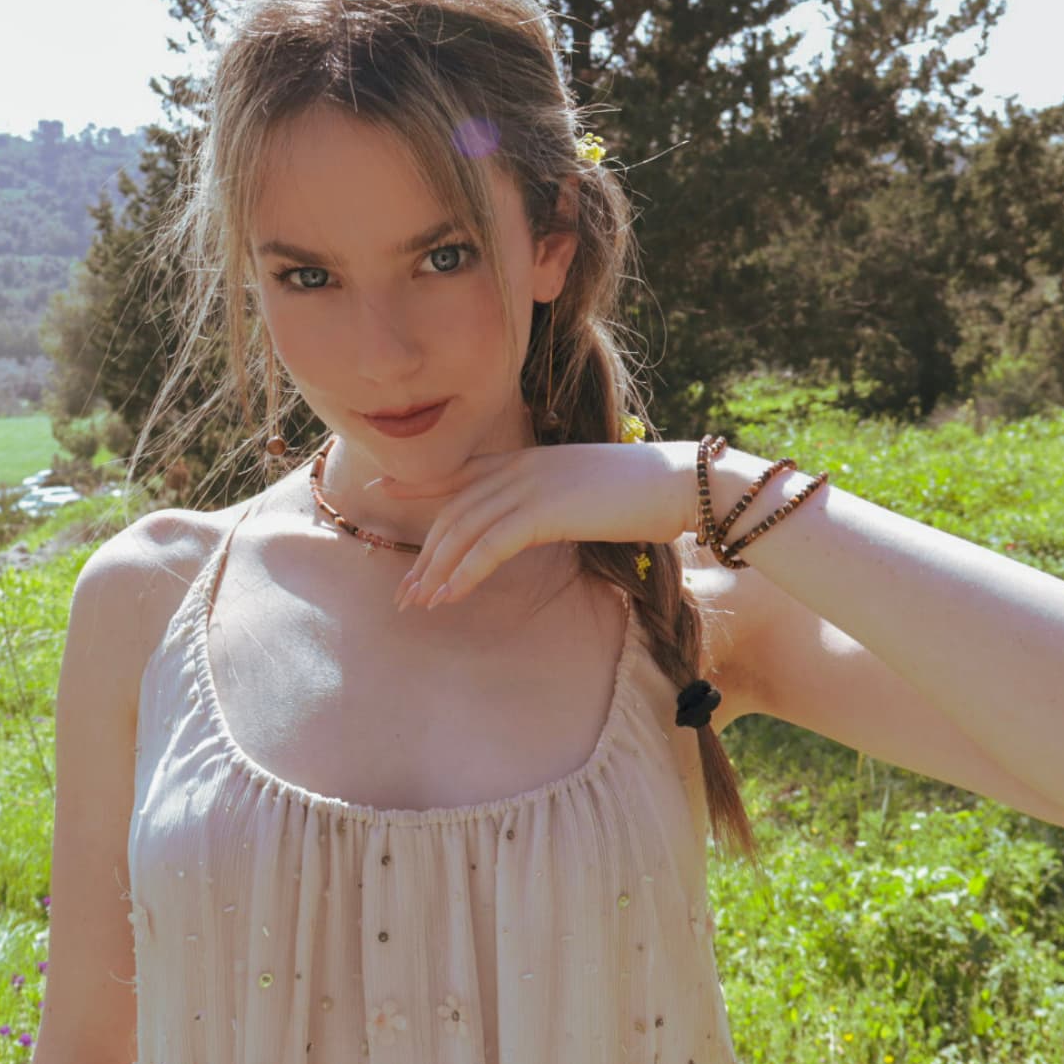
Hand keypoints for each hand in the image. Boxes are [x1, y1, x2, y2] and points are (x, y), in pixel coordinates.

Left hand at [380, 442, 691, 609]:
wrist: (679, 482)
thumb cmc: (642, 494)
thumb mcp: (585, 491)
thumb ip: (552, 501)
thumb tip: (540, 522)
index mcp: (527, 460)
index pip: (461, 470)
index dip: (419, 481)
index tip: (383, 488)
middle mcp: (520, 468)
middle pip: (454, 510)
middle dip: (424, 553)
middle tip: (404, 592)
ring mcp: (531, 485)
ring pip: (464, 528)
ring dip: (437, 569)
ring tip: (419, 603)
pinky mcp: (545, 510)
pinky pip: (491, 545)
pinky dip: (466, 572)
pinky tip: (450, 596)